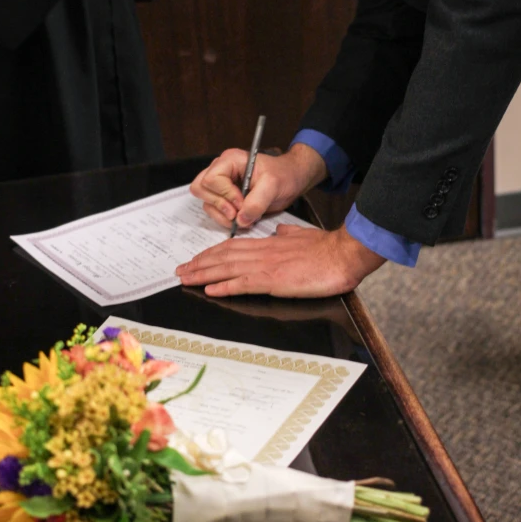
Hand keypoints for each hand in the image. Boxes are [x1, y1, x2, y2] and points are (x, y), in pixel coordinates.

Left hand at [176, 224, 385, 298]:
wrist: (341, 255)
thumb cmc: (325, 248)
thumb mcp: (302, 235)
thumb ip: (288, 234)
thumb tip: (280, 231)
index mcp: (268, 244)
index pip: (232, 247)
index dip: (212, 253)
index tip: (197, 258)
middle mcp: (261, 253)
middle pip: (223, 257)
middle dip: (199, 263)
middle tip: (180, 270)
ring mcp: (265, 266)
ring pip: (226, 268)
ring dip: (203, 274)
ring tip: (185, 279)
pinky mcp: (273, 281)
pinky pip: (242, 284)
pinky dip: (224, 286)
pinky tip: (210, 290)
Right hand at [190, 143, 326, 229]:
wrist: (290, 181)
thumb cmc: (283, 176)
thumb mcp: (273, 186)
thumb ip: (257, 202)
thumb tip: (240, 219)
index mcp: (230, 160)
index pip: (212, 179)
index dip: (225, 194)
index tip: (241, 203)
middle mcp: (221, 170)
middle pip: (200, 188)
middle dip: (219, 205)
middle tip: (238, 212)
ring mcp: (220, 184)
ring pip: (205, 202)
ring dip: (221, 214)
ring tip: (242, 217)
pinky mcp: (223, 197)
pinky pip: (213, 210)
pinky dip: (224, 219)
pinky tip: (242, 218)